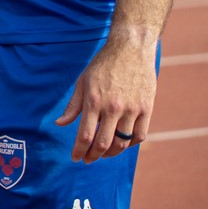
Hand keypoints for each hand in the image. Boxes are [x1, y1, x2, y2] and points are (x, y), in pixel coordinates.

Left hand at [54, 38, 156, 162]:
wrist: (131, 49)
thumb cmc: (103, 64)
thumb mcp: (83, 81)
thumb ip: (73, 106)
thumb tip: (60, 124)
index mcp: (94, 101)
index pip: (85, 135)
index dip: (79, 150)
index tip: (75, 158)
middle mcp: (113, 108)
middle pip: (103, 143)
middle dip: (93, 155)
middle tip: (88, 159)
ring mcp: (132, 109)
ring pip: (123, 143)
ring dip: (112, 153)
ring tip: (103, 154)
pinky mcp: (147, 108)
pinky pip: (140, 135)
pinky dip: (131, 144)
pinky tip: (122, 144)